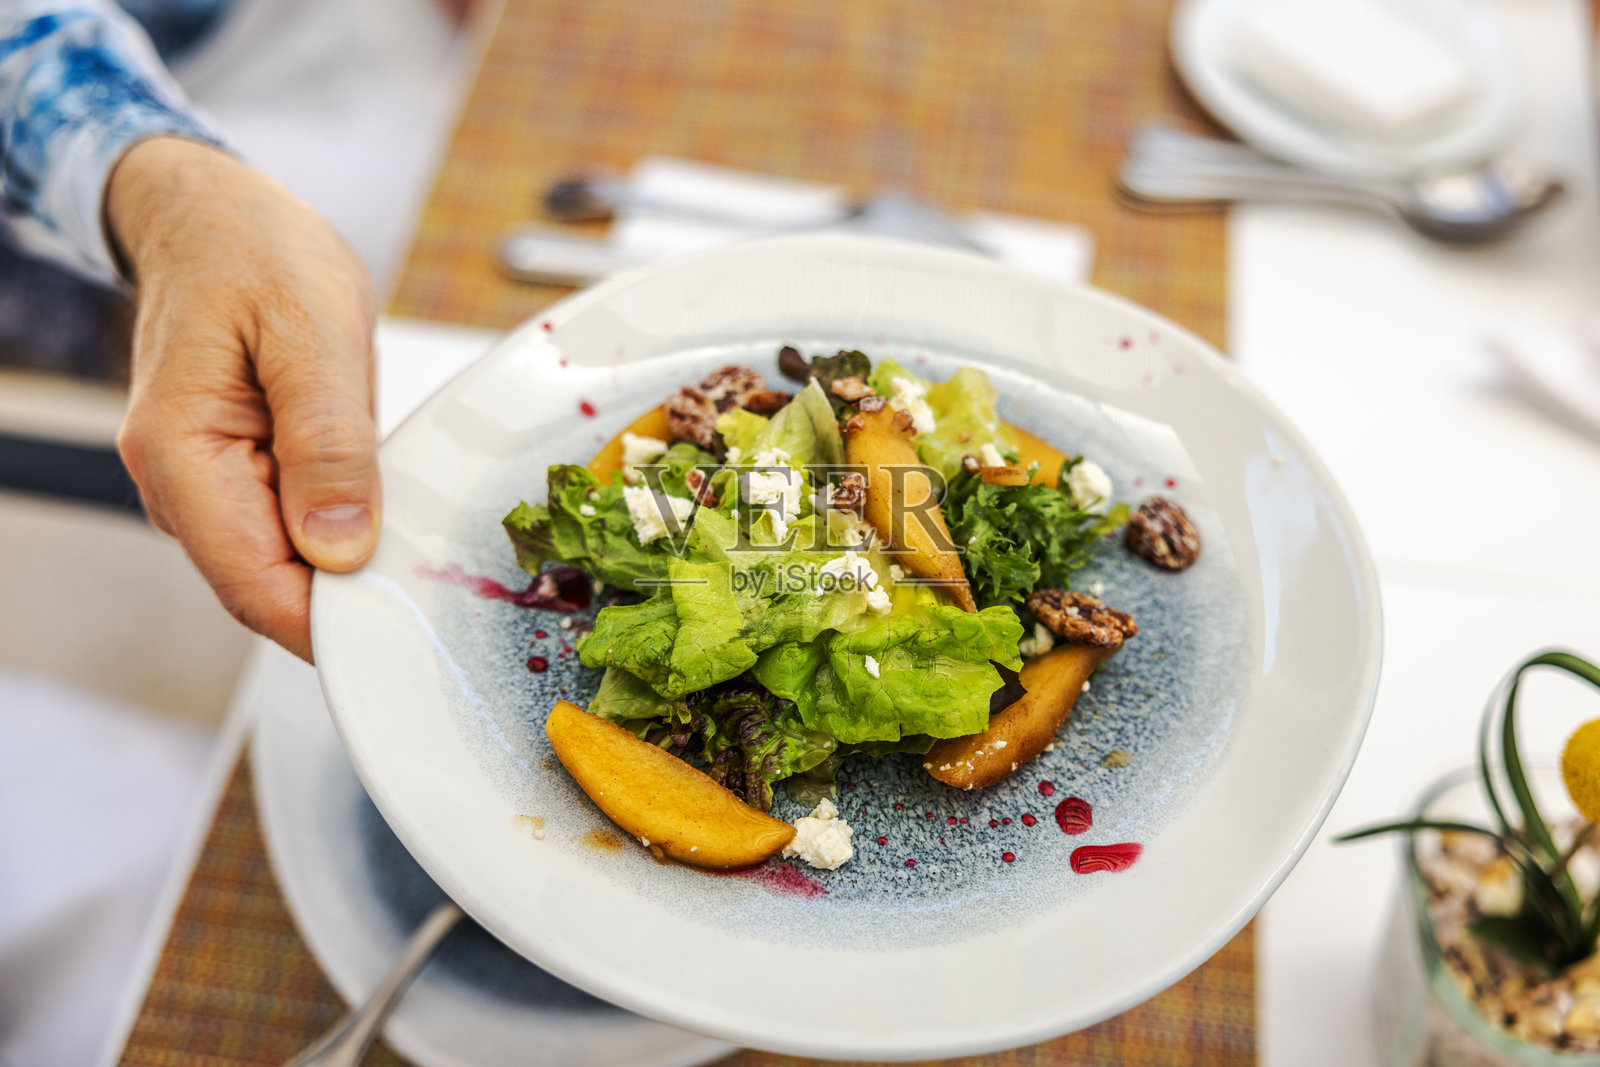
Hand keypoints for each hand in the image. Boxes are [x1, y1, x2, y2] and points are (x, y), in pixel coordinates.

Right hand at [109, 137, 379, 661]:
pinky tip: (386, 505)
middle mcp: (181, 485)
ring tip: (418, 538)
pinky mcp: (239, 474)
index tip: (403, 629)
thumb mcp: (312, 331)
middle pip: (269, 586)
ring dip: (349, 563)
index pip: (253, 585)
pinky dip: (341, 526)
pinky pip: (292, 526)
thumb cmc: (253, 251)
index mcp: (181, 454)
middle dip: (349, 598)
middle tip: (434, 587)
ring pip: (284, 562)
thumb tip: (338, 549)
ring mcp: (206, 485)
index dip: (328, 624)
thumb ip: (327, 442)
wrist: (212, 214)